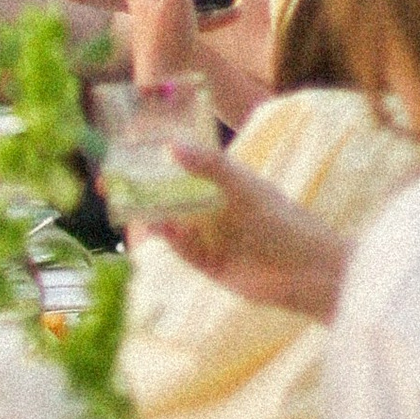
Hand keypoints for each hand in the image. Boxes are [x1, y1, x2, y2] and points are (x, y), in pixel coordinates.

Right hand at [139, 143, 348, 322]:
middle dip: (142, 191)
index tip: (126, 151)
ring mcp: (212, 237)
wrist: (309, 272)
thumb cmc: (284, 222)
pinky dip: (172, 240)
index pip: (184, 166)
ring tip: (128, 205)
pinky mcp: (211, 265)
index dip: (156, 160)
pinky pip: (184, 251)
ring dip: (153, 215)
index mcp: (225, 183)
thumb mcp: (245, 188)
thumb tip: (171, 146)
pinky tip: (163, 228)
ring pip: (173, 224)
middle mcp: (215, 208)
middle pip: (170, 196)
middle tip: (109, 184)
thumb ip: (210, 168)